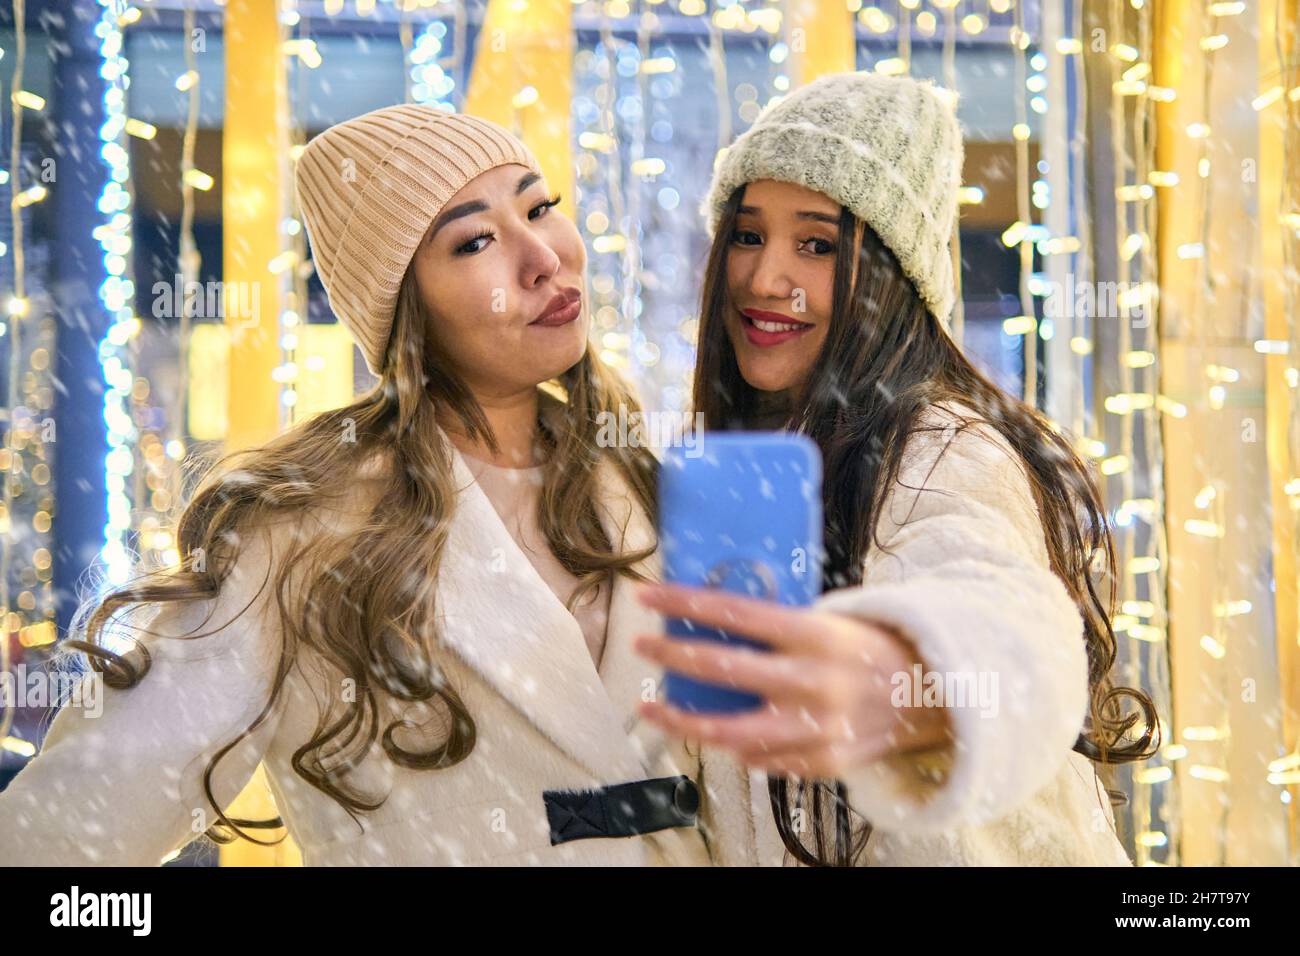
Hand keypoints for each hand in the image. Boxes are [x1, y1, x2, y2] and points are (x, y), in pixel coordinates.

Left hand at [632, 582, 952, 776]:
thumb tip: (715, 617)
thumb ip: (780, 626)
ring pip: (729, 732)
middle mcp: (813, 681)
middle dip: (672, 655)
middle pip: (722, 670)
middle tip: (641, 644)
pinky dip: (732, 747)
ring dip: (682, 720)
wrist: (932, 697)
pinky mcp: (821, 762)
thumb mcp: (832, 621)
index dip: (684, 604)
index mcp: (816, 635)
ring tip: (651, 707)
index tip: (646, 595)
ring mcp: (816, 728)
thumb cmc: (870, 649)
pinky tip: (711, 734)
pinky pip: (760, 759)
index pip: (734, 613)